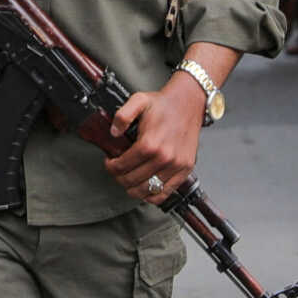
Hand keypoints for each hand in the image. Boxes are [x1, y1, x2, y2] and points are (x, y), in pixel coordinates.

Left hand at [106, 77, 204, 203]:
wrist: (189, 103)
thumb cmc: (164, 104)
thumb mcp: (139, 100)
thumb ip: (122, 115)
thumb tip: (113, 133)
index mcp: (150, 143)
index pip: (122, 166)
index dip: (111, 167)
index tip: (109, 163)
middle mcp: (164, 157)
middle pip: (132, 180)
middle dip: (119, 177)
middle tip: (117, 171)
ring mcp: (176, 165)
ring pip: (147, 190)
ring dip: (133, 189)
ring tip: (128, 180)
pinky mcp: (185, 169)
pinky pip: (165, 192)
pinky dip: (152, 196)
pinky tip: (145, 189)